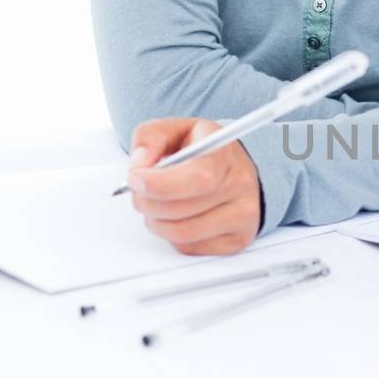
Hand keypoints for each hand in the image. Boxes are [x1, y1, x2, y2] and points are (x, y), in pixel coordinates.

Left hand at [124, 118, 262, 255]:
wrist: (232, 169)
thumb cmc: (202, 150)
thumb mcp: (175, 130)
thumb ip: (150, 137)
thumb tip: (139, 166)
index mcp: (225, 153)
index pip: (198, 178)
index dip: (160, 184)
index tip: (135, 179)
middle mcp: (240, 185)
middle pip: (180, 209)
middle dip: (148, 203)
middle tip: (141, 191)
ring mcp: (243, 216)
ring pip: (181, 233)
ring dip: (157, 221)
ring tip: (158, 205)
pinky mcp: (237, 240)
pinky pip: (189, 248)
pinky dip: (173, 235)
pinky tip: (178, 217)